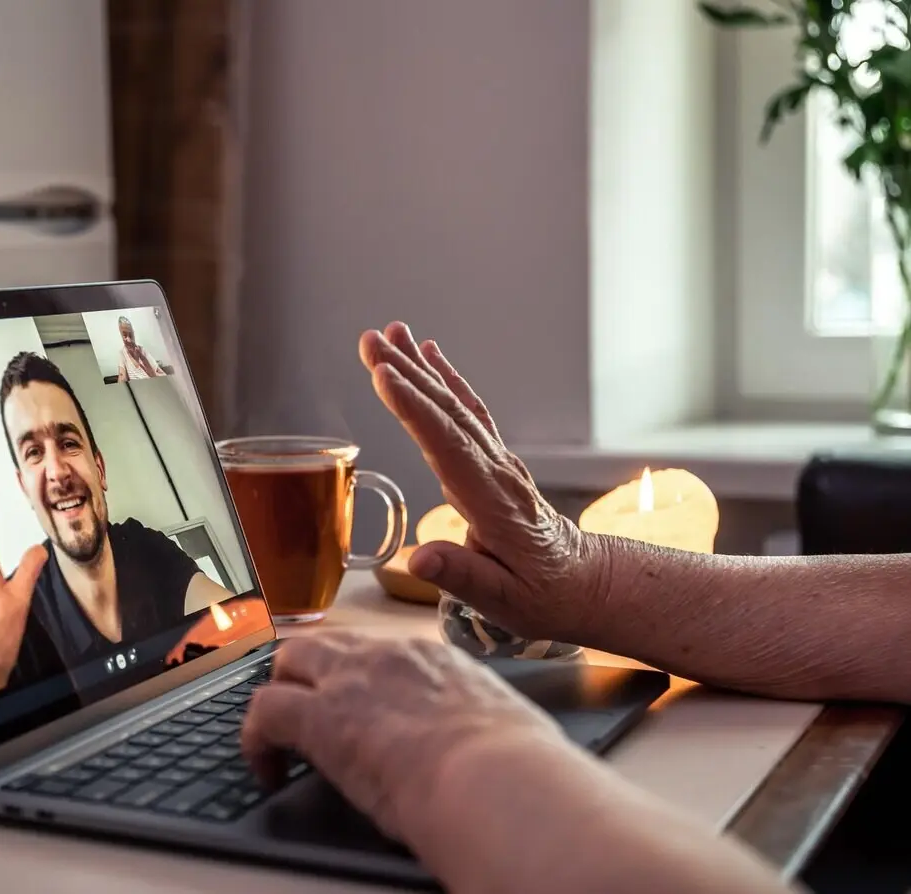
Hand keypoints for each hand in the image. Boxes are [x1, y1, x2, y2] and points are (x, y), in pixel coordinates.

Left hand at [241, 633, 565, 859]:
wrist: (496, 779)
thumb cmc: (516, 768)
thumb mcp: (501, 724)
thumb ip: (479, 721)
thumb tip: (488, 741)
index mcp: (434, 658)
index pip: (381, 650)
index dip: (362, 675)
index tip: (362, 702)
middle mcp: (387, 657)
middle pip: (326, 642)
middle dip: (306, 671)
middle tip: (303, 708)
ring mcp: (349, 681)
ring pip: (288, 661)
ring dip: (280, 694)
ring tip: (278, 735)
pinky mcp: (318, 718)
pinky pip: (263, 713)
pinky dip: (256, 741)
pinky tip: (266, 771)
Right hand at [359, 322, 605, 642]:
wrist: (585, 585)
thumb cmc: (545, 596)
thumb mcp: (504, 602)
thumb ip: (461, 577)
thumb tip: (419, 561)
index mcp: (494, 504)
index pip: (449, 448)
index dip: (414, 411)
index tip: (384, 377)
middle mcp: (496, 471)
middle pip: (446, 414)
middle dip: (406, 374)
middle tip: (369, 341)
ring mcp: (497, 461)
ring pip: (454, 405)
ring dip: (419, 367)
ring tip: (388, 333)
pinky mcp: (493, 460)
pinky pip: (467, 410)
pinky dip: (446, 379)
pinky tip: (429, 354)